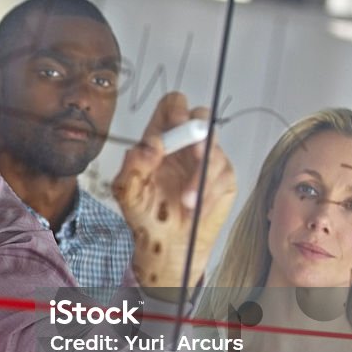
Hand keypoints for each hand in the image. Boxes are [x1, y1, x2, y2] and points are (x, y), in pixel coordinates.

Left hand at [111, 92, 235, 289]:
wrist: (168, 245)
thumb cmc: (146, 215)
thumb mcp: (128, 192)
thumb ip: (133, 166)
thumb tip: (152, 144)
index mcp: (160, 139)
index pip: (171, 106)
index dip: (175, 109)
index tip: (174, 124)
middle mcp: (185, 145)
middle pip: (201, 116)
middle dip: (198, 132)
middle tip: (194, 153)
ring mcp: (207, 159)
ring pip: (214, 147)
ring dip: (201, 175)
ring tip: (186, 201)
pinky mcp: (223, 178)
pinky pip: (223, 174)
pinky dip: (209, 192)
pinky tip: (196, 207)